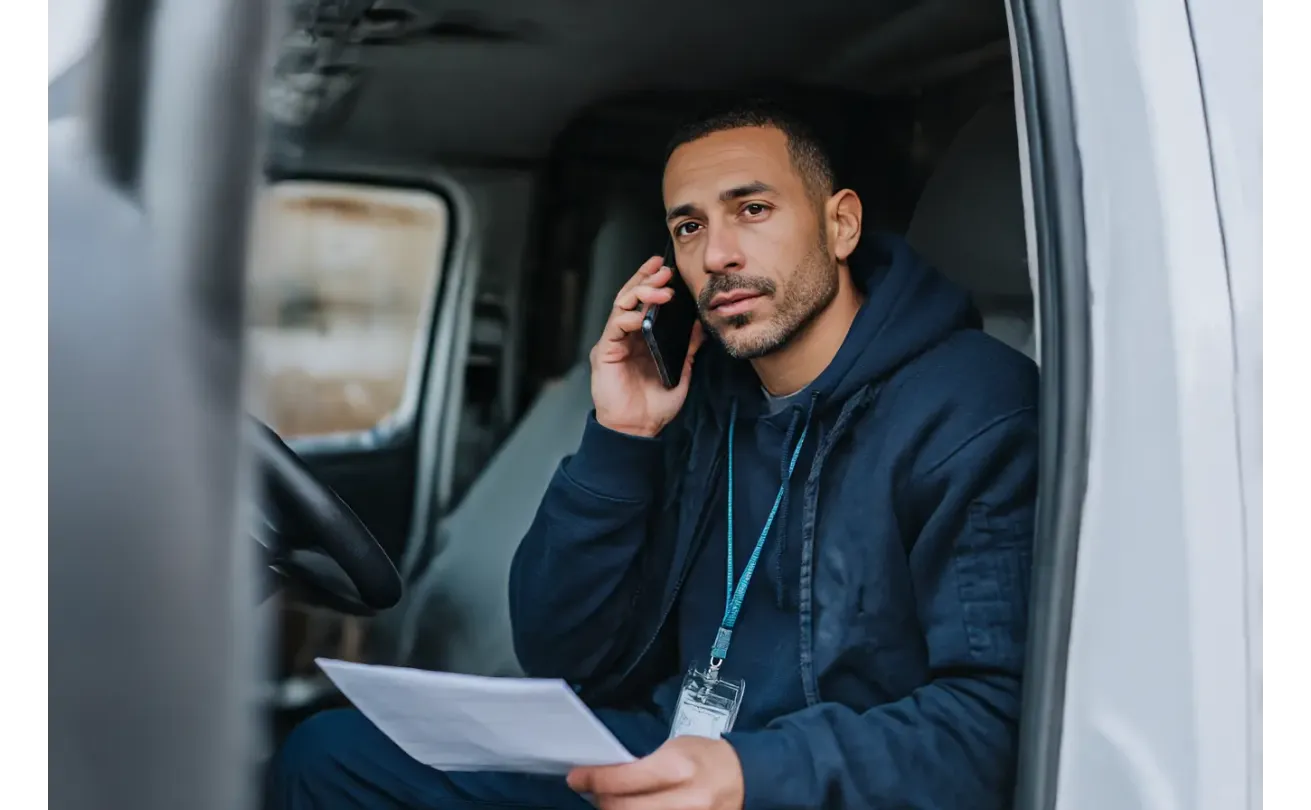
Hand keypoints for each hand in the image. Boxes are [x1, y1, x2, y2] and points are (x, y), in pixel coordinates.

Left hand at [567, 735, 744, 809]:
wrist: (746, 779)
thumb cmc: (706, 758)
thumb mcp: (675, 749)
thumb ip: (643, 766)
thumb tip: (607, 777)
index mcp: (678, 769)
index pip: (624, 779)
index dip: (593, 779)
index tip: (576, 777)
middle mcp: (685, 800)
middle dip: (601, 801)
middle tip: (592, 791)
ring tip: (611, 802)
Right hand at [589, 255, 705, 437]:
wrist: (638, 429)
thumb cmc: (654, 405)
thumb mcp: (679, 371)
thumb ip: (687, 348)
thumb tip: (699, 326)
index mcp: (641, 338)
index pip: (644, 303)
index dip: (652, 283)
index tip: (666, 269)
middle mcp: (625, 336)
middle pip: (631, 299)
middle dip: (646, 280)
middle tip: (662, 270)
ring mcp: (613, 343)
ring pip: (621, 307)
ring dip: (639, 293)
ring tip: (659, 287)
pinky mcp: (605, 352)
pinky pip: (614, 327)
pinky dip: (627, 317)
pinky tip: (641, 314)